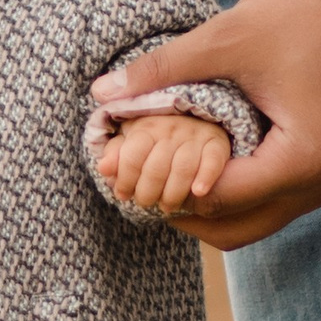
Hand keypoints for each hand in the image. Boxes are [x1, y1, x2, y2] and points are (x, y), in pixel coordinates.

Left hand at [93, 0, 320, 249]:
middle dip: (182, 209)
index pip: (217, 200)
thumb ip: (164, 70)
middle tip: (136, 179)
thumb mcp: (228, 37)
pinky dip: (241, 183)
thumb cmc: (311, 7)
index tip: (121, 171)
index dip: (163, 189)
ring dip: (212, 200)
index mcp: (303, 160)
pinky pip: (280, 192)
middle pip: (238, 228)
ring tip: (165, 164)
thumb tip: (101, 94)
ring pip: (260, 215)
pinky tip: (207, 149)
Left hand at [97, 109, 233, 216]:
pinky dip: (206, 177)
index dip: (125, 180)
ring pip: (183, 168)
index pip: (132, 156)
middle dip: (147, 193)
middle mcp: (171, 129)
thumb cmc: (156, 134)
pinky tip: (198, 192)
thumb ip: (117, 153)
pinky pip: (213, 160)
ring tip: (167, 205)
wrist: (194, 115)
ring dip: (173, 194)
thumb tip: (103, 168)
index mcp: (146, 127)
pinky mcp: (217, 142)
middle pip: (156, 168)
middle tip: (145, 203)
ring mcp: (195, 135)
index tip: (123, 194)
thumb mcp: (132, 138)